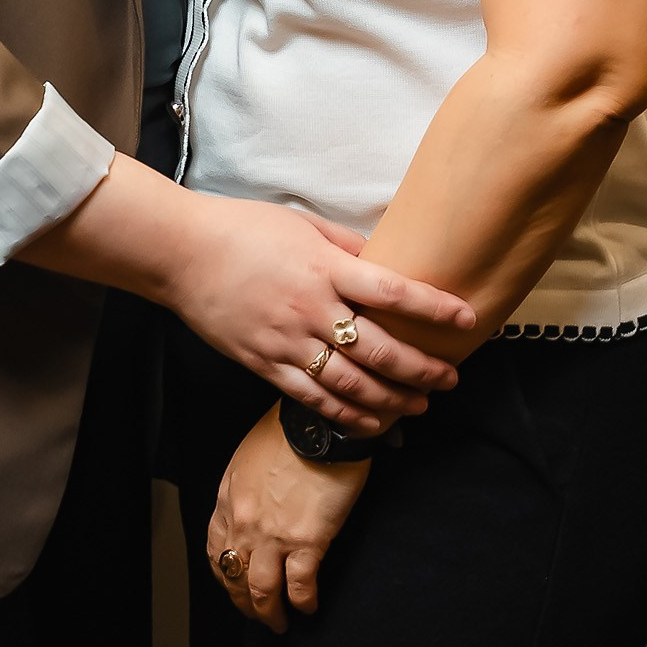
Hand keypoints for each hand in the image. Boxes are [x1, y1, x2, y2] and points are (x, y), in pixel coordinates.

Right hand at [158, 193, 472, 437]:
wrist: (181, 253)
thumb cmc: (241, 229)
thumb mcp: (304, 224)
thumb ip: (348, 245)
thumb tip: (388, 259)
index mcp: (325, 268)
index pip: (393, 291)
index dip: (434, 309)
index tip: (466, 319)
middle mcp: (311, 309)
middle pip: (380, 350)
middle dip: (422, 370)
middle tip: (449, 379)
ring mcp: (287, 342)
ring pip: (351, 385)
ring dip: (392, 400)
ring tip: (419, 405)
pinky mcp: (265, 364)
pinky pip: (313, 398)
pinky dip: (347, 415)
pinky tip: (371, 421)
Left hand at [207, 407, 370, 631]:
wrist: (319, 424)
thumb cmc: (289, 431)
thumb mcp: (249, 458)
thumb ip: (244, 488)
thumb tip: (253, 508)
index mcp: (228, 500)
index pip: (215, 549)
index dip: (224, 574)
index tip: (234, 585)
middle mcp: (244, 523)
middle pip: (235, 576)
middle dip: (243, 602)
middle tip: (257, 614)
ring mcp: (273, 535)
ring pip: (261, 590)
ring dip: (268, 613)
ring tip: (279, 623)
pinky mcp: (307, 541)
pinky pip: (299, 585)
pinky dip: (303, 602)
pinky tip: (309, 608)